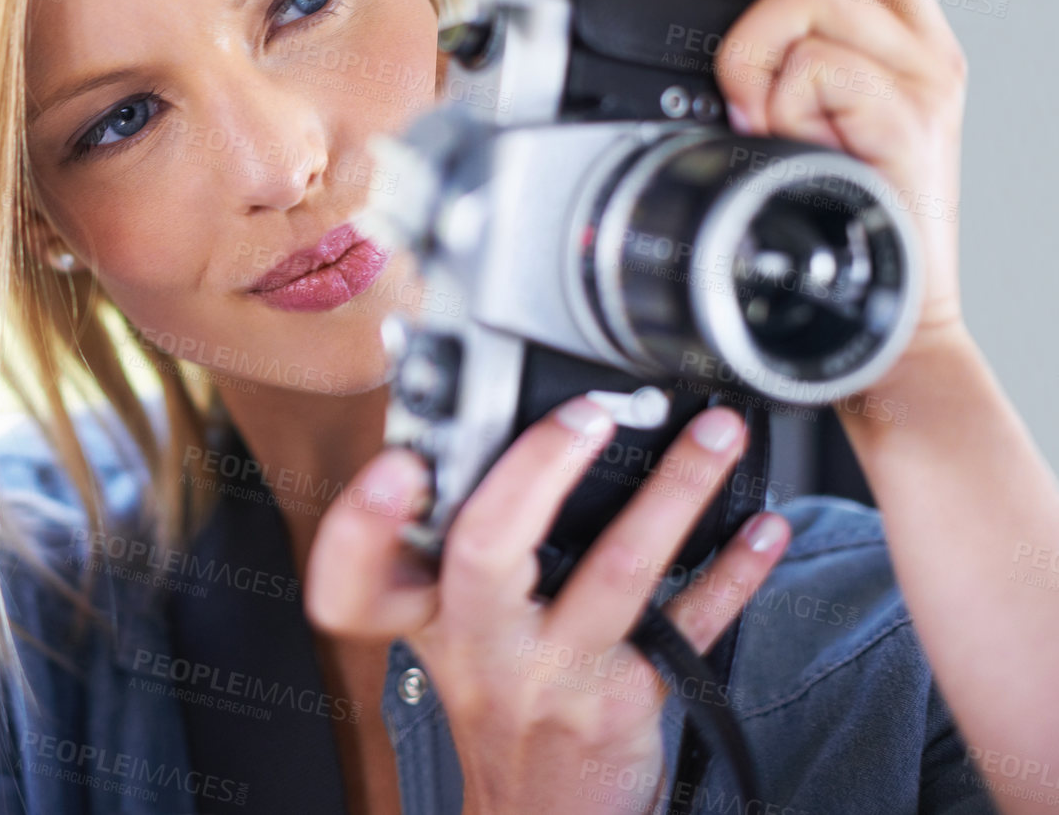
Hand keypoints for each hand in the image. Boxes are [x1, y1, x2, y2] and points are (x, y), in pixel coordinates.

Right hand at [304, 397, 791, 814]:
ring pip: (616, 571)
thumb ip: (457, 548)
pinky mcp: (624, 699)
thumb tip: (503, 430)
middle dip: (538, 467)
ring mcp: (553, 675)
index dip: (362, 522)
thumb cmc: (503, 705)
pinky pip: (690, 627)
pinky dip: (734, 570)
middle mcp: (481, 646)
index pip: (356, 579)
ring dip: (675, 490)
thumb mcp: (454, 633)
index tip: (400, 465)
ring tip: (714, 436)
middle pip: (487, 549)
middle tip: (588, 413)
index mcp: (426, 616)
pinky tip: (762, 529)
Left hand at [688, 0, 968, 350]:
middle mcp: (923, 44)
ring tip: (749, 106)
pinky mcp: (909, 122)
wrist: (887, 307)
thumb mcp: (805, 111)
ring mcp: (922, 80)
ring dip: (751, 46)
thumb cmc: (840, 214)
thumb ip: (784, 48)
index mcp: (901, 32)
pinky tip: (774, 135)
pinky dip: (775, 97)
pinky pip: (820, 67)